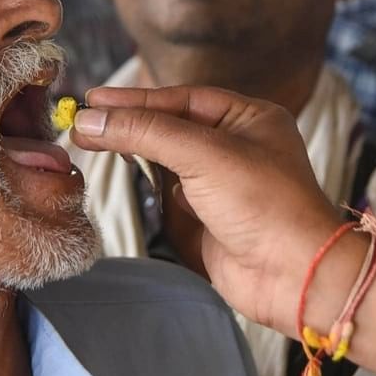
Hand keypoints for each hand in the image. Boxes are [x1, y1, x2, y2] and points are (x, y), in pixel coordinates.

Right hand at [70, 85, 342, 333]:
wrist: (293, 276)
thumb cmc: (265, 206)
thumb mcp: (203, 154)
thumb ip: (145, 133)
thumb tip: (91, 119)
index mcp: (249, 118)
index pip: (181, 99)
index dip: (135, 99)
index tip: (93, 99)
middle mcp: (237, 146)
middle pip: (171, 125)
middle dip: (129, 122)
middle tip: (83, 119)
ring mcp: (222, 183)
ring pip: (167, 157)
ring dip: (134, 149)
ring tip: (92, 139)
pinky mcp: (209, 217)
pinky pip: (169, 191)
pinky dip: (146, 181)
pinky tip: (124, 170)